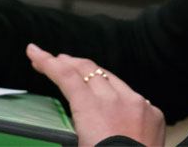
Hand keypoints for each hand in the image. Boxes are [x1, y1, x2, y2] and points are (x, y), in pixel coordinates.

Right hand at [26, 44, 164, 146]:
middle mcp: (113, 99)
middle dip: (68, 63)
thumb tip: (71, 110)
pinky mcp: (152, 112)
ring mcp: (136, 103)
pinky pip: (131, 96)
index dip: (46, 61)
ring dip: (92, 75)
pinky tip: (112, 99)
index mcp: (90, 109)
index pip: (64, 75)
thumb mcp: (76, 144)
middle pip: (86, 69)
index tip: (34, 51)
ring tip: (80, 73)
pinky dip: (118, 95)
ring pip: (109, 77)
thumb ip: (73, 121)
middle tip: (55, 60)